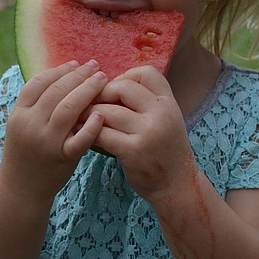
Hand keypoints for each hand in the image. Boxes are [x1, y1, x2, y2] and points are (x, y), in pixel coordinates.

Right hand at [0, 61, 107, 202]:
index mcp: (19, 114)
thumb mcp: (22, 125)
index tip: (76, 63)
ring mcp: (46, 142)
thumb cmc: (27, 152)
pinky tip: (101, 113)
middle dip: (78, 75)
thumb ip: (37, 104)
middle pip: (56, 91)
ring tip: (103, 79)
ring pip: (68, 108)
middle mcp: (30, 125)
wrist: (21, 190)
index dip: (59, 70)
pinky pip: (79, 140)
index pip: (39, 83)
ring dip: (87, 90)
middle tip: (96, 66)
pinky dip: (91, 126)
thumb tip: (61, 75)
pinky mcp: (62, 158)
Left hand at [90, 66, 194, 200]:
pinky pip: (102, 133)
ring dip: (90, 114)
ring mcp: (148, 132)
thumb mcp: (165, 119)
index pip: (145, 73)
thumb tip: (106, 85)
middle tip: (92, 104)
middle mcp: (161, 113)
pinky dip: (89, 133)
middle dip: (102, 93)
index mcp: (168, 102)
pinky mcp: (133, 151)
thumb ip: (144, 102)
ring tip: (82, 119)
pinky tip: (85, 135)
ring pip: (107, 111)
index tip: (115, 91)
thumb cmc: (165, 150)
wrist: (176, 185)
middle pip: (122, 87)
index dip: (125, 76)